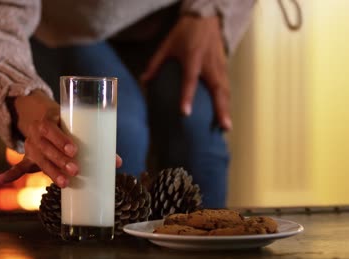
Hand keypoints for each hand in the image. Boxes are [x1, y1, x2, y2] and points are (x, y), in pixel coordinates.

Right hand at [0, 90, 122, 187]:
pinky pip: (19, 165)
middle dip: (60, 160)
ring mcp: (32, 145)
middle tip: (75, 169)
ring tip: (64, 183)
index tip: (74, 150)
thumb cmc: (63, 121)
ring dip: (50, 171)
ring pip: (38, 159)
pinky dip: (10, 173)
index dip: (61, 140)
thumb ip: (95, 142)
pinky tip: (2, 179)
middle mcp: (38, 133)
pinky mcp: (28, 156)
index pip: (52, 128)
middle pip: (47, 147)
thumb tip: (119, 163)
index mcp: (49, 120)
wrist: (36, 112)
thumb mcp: (74, 124)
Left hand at [140, 15, 231, 130]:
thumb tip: (144, 81)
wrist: (205, 18)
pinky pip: (227, 86)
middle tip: (224, 127)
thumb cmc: (184, 32)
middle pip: (218, 89)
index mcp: (193, 57)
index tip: (185, 113)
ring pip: (226, 89)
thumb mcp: (167, 44)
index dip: (187, 97)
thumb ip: (155, 64)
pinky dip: (227, 101)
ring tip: (226, 127)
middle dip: (221, 109)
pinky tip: (225, 114)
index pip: (190, 80)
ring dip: (227, 108)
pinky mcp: (225, 67)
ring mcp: (220, 65)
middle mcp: (209, 64)